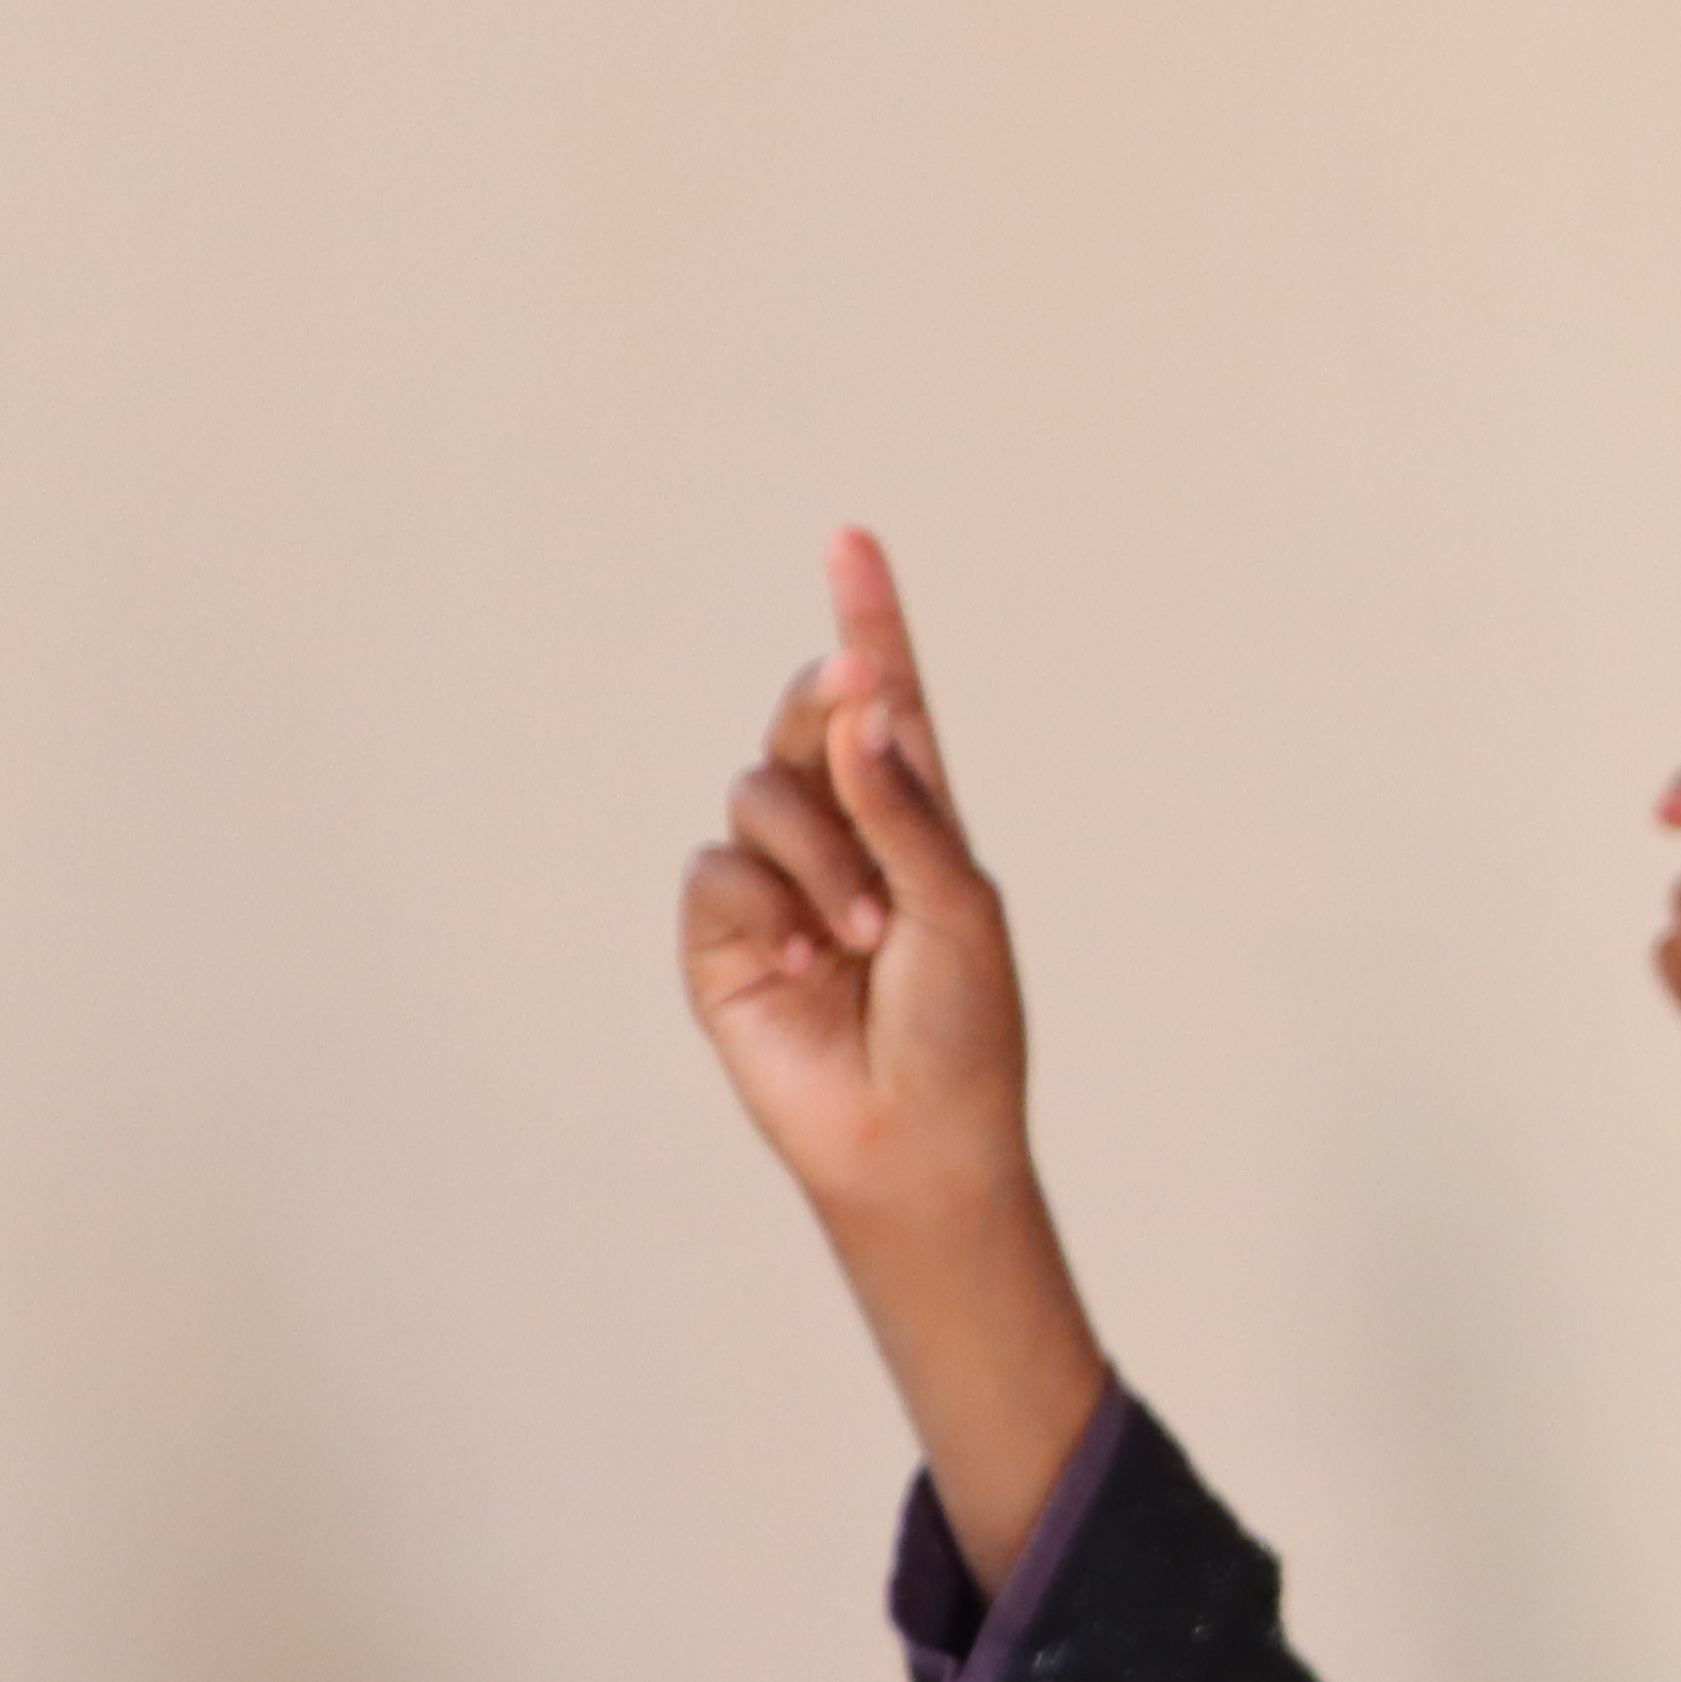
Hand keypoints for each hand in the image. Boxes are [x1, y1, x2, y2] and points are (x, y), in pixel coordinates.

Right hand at [677, 530, 1105, 1578]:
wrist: (912, 1140)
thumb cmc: (963, 1032)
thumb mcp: (958, 908)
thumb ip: (906, 806)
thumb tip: (863, 702)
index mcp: (917, 818)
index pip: (890, 705)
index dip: (867, 621)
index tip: (851, 540)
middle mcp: (843, 831)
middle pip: (810, 716)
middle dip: (827, 705)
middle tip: (857, 708)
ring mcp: (777, 876)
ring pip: (762, 789)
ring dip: (819, 855)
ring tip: (862, 938)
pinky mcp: (723, 928)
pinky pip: (717, 866)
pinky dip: (767, 904)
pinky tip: (810, 961)